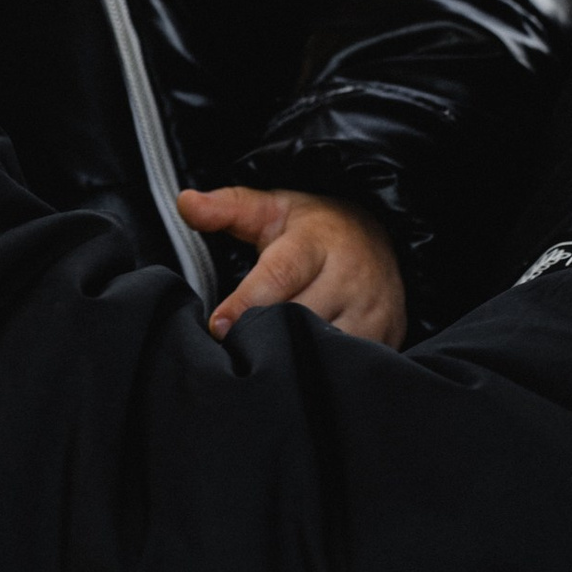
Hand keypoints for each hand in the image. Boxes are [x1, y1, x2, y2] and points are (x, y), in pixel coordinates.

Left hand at [176, 184, 406, 344]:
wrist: (381, 240)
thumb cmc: (315, 229)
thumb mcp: (272, 209)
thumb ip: (228, 208)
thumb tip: (185, 202)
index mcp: (319, 242)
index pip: (281, 275)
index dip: (246, 303)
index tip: (218, 325)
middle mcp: (351, 277)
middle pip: (298, 318)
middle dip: (263, 333)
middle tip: (236, 343)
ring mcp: (373, 311)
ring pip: (323, 348)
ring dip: (291, 355)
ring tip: (267, 354)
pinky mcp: (386, 339)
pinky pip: (345, 365)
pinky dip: (317, 369)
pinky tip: (298, 364)